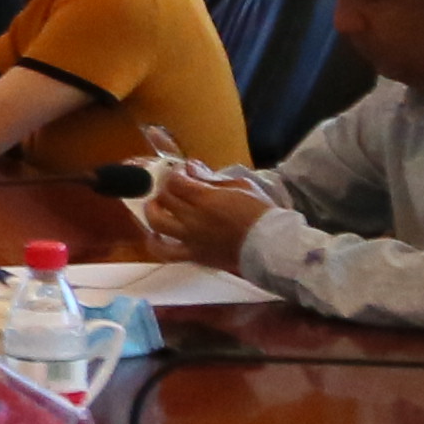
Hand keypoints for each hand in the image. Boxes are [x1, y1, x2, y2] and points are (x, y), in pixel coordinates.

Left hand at [142, 159, 273, 267]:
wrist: (271, 245)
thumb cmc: (260, 212)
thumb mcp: (240, 186)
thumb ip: (212, 178)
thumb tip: (191, 168)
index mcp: (206, 198)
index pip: (175, 181)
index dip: (175, 173)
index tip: (182, 172)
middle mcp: (193, 218)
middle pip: (165, 198)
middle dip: (166, 188)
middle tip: (174, 187)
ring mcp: (191, 238)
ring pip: (157, 222)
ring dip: (153, 210)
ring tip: (158, 206)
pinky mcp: (193, 255)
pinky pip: (165, 252)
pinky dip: (154, 244)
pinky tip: (155, 236)